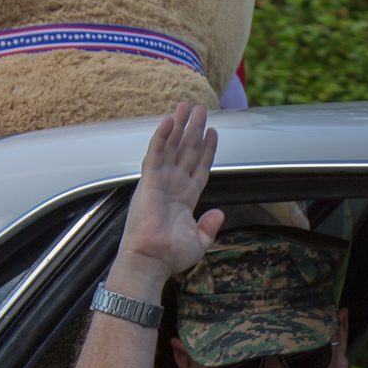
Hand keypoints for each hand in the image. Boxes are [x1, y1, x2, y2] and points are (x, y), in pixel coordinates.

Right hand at [113, 103, 223, 297]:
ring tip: (187, 106)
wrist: (152, 261)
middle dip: (194, 130)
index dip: (206, 150)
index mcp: (184, 199)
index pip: (198, 167)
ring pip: (172, 147)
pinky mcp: (148, 181)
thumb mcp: (200, 242)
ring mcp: (160, 182)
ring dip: (179, 126)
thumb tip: (219, 213)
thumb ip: (210, 226)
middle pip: (186, 151)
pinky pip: (155, 154)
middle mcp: (172, 186)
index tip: (213, 132)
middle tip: (201, 110)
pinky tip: (168, 120)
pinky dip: (161, 136)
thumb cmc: (170, 256)